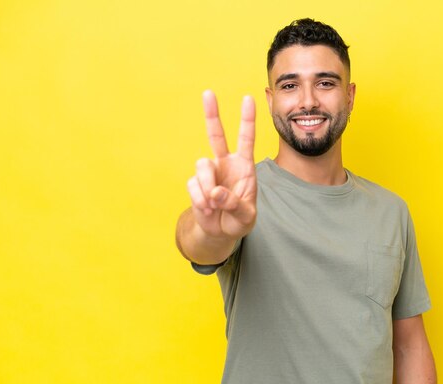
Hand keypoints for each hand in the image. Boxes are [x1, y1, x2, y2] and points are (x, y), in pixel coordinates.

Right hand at [187, 90, 256, 238]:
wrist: (221, 232)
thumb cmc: (239, 220)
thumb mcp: (245, 216)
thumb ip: (234, 204)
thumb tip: (216, 192)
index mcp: (244, 166)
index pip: (246, 139)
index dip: (247, 119)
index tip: (248, 98)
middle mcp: (225, 164)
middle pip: (217, 135)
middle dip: (212, 114)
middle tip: (208, 93)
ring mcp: (209, 172)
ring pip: (202, 166)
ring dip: (207, 187)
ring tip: (213, 205)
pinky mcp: (195, 183)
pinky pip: (194, 186)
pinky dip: (201, 201)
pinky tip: (208, 210)